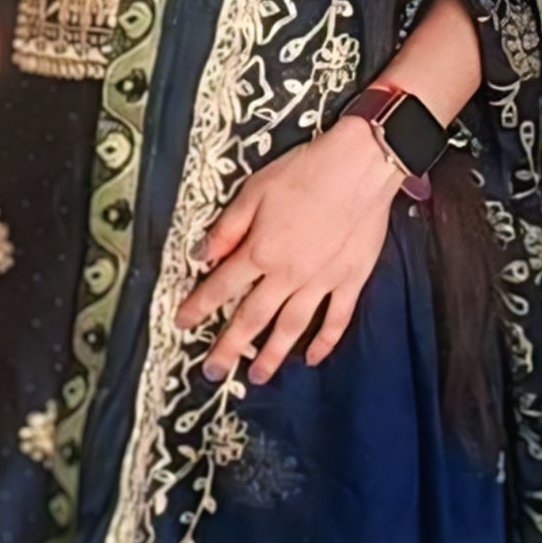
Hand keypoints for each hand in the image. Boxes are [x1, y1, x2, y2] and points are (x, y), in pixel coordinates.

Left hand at [178, 119, 399, 385]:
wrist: (360, 166)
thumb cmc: (306, 171)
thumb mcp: (254, 192)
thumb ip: (227, 229)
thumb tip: (201, 255)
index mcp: (260, 252)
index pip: (221, 287)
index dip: (198, 307)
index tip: (182, 323)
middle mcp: (287, 274)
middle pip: (252, 318)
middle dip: (229, 348)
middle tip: (212, 371)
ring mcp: (321, 281)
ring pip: (291, 327)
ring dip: (273, 355)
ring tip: (258, 376)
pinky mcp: (350, 279)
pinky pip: (336, 319)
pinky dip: (325, 341)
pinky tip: (312, 358)